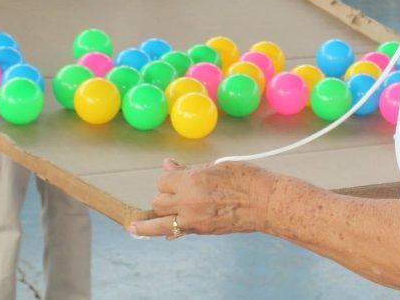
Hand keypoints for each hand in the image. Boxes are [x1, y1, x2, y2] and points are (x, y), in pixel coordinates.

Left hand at [128, 159, 274, 238]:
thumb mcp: (217, 166)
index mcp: (191, 181)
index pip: (164, 180)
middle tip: (171, 194)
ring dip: (151, 220)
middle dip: (162, 196)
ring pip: (159, 223)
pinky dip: (167, 232)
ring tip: (134, 226)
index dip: (168, 179)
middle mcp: (188, 202)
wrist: (265, 202)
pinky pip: (176, 233)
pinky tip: (161, 234)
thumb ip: (189, 169)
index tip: (174, 177)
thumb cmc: (246, 179)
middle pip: (158, 201)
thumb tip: (168, 164)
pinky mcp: (201, 230)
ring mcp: (194, 219)